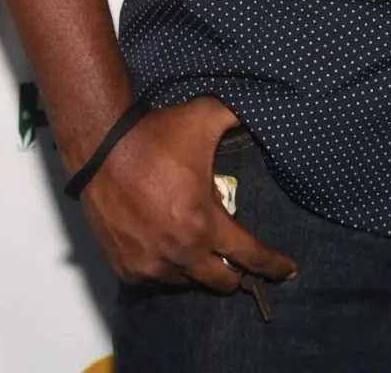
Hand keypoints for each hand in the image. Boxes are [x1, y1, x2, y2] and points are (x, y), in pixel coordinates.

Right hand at [78, 94, 299, 292]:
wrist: (101, 148)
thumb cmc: (154, 136)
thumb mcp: (204, 118)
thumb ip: (238, 116)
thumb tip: (266, 108)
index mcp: (203, 223)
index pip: (249, 255)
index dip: (273, 264)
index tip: (289, 270)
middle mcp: (180, 252)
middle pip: (222, 281)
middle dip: (235, 271)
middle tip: (237, 258)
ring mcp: (152, 265)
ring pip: (188, 281)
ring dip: (198, 266)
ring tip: (196, 240)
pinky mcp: (128, 269)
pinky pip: (158, 279)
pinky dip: (167, 266)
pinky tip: (169, 245)